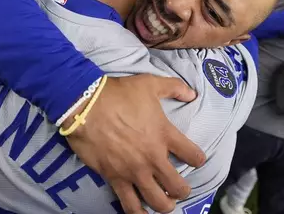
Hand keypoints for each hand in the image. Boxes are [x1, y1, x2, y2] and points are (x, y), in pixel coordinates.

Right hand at [65, 75, 205, 213]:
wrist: (85, 105)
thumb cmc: (118, 94)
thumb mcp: (150, 83)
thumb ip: (174, 87)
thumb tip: (192, 94)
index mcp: (165, 135)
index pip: (193, 156)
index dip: (198, 159)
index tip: (196, 159)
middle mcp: (153, 158)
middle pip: (178, 186)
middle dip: (182, 190)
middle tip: (180, 187)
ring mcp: (134, 171)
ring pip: (158, 201)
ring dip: (165, 205)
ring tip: (166, 203)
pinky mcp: (115, 178)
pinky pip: (129, 204)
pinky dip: (138, 213)